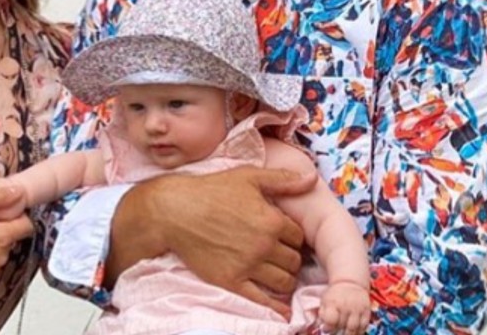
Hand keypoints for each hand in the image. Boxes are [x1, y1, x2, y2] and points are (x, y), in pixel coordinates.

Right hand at [116, 165, 313, 316]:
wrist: (174, 211)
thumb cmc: (210, 190)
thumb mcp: (248, 177)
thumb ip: (282, 179)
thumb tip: (312, 179)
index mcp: (271, 220)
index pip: (299, 236)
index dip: (292, 236)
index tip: (284, 237)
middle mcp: (264, 245)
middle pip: (294, 261)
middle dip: (290, 258)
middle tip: (280, 255)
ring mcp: (248, 265)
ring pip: (284, 282)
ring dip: (284, 279)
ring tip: (276, 273)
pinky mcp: (232, 281)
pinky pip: (262, 300)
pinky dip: (275, 307)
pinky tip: (281, 309)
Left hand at [319, 280, 370, 334]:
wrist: (350, 282)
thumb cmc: (335, 294)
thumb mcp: (325, 300)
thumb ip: (322, 314)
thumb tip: (320, 326)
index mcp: (333, 303)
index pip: (330, 320)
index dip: (328, 328)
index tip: (326, 329)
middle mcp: (345, 306)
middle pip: (341, 325)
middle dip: (337, 332)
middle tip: (335, 333)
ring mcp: (357, 309)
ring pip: (353, 328)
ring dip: (348, 334)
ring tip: (344, 334)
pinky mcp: (366, 311)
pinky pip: (364, 326)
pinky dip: (359, 332)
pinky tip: (354, 332)